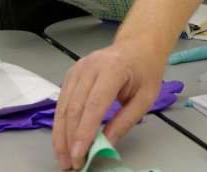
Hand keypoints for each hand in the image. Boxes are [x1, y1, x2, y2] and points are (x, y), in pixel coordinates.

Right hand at [52, 40, 164, 169]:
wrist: (139, 45)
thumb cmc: (146, 70)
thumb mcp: (146, 97)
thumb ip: (125, 121)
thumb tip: (105, 145)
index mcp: (113, 68)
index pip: (94, 104)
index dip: (84, 132)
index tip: (80, 155)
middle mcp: (91, 66)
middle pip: (74, 107)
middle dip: (69, 139)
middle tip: (71, 163)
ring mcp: (78, 69)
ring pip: (63, 107)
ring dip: (60, 135)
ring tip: (64, 158)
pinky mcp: (71, 74)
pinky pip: (62, 102)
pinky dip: (60, 124)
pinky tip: (63, 140)